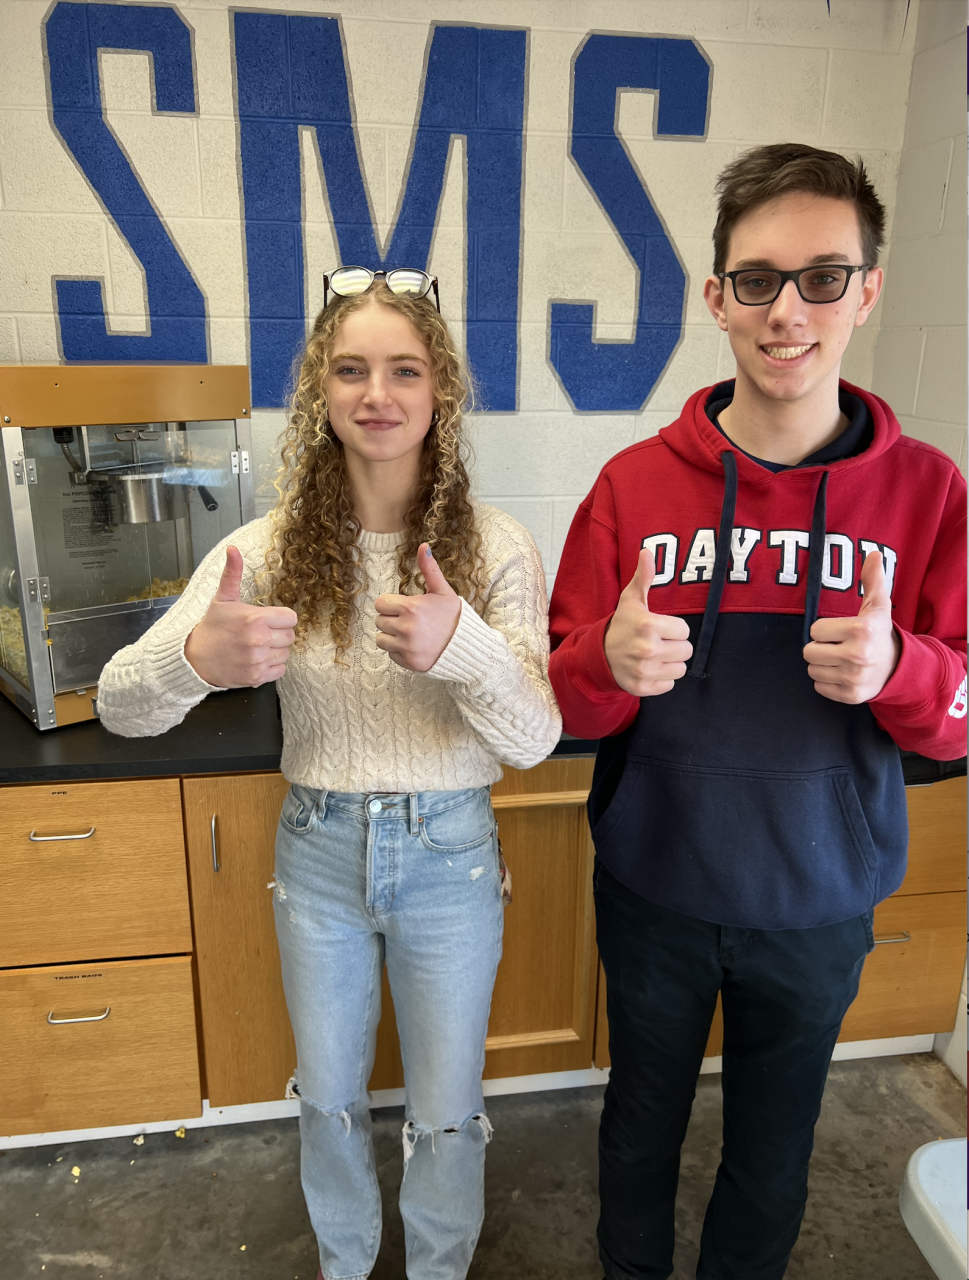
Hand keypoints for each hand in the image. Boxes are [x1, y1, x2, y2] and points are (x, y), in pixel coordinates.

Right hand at [184, 547, 297, 686]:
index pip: (291, 618)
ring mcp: (259, 660)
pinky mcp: (257, 677)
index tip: (268, 621)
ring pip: (285, 653)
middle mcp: (259, 640)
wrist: (194, 659)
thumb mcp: (223, 599)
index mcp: (255, 619)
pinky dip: (271, 667)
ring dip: (274, 651)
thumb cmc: (212, 627)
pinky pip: (280, 670)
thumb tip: (233, 549)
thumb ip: (233, 574)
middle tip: (260, 634)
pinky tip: (256, 660)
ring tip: (256, 647)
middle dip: (278, 634)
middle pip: (290, 636)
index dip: (281, 619)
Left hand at [375, 543, 460, 672]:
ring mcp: (407, 647)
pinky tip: (416, 646)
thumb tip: (423, 546)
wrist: (469, 647)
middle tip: (410, 621)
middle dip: (391, 620)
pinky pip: (391, 655)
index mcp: (411, 608)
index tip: (404, 608)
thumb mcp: (443, 591)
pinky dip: (400, 652)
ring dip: (392, 637)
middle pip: (379, 621)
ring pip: (381, 639)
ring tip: (410, 634)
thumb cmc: (455, 617)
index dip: (390, 604)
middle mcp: (406, 628)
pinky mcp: (409, 663)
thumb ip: (429, 570)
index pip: (380, 604)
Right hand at [604, 548, 692, 695]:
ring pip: (680, 669)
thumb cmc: (622, 625)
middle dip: (675, 646)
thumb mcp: (631, 600)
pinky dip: (662, 679)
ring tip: (656, 656)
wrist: (598, 654)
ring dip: (671, 663)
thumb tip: (647, 551)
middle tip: (659, 642)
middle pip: (686, 651)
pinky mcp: (642, 688)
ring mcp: (644, 671)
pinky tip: (650, 669)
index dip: (674, 629)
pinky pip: (669, 685)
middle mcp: (647, 650)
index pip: (685, 631)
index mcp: (648, 626)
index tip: (661, 628)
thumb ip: (644, 577)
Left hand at [803, 549, 900, 703]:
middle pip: (809, 652)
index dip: (824, 630)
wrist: (897, 668)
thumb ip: (872, 580)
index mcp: (861, 630)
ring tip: (840, 660)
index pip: (815, 630)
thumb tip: (872, 554)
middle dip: (820, 648)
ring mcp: (854, 678)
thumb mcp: (877, 606)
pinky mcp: (850, 696)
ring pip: (812, 670)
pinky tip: (842, 674)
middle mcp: (857, 655)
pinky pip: (819, 687)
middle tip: (836, 646)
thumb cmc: (879, 633)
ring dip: (822, 665)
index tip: (839, 631)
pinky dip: (827, 681)